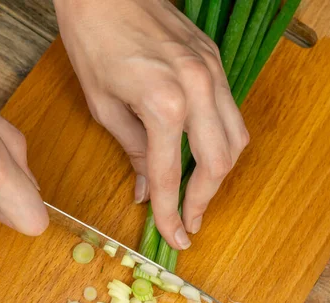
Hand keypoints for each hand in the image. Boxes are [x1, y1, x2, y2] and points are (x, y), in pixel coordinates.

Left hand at [55, 0, 248, 249]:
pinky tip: (205, 152)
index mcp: (164, 102)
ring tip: (199, 192)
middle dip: (204, 199)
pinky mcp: (216, 61)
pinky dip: (223, 140)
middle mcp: (198, 88)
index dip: (171, 212)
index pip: (170, 174)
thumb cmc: (93, 40)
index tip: (174, 236)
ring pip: (237, 138)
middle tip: (189, 220)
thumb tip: (146, 188)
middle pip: (218, 162)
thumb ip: (132, 150)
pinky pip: (232, 112)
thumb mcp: (103, 105)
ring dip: (221, 172)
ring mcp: (213, 72)